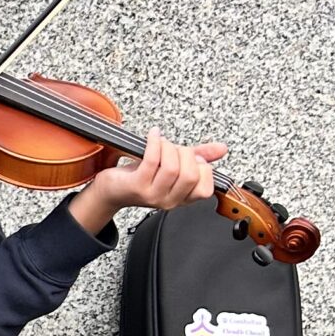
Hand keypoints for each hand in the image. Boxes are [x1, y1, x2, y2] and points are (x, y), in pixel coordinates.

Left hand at [70, 132, 225, 236]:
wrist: (112, 189)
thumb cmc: (141, 176)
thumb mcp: (174, 166)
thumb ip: (200, 158)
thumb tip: (222, 149)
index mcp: (182, 198)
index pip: (205, 189)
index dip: (203, 169)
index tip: (194, 157)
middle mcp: (169, 200)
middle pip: (190, 175)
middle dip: (185, 154)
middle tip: (175, 148)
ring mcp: (153, 195)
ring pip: (172, 168)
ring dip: (168, 148)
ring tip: (161, 143)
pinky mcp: (137, 185)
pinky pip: (152, 161)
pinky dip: (154, 142)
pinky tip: (153, 135)